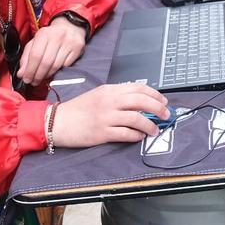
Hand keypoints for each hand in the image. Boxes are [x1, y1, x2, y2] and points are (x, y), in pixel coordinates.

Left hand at [17, 16, 87, 85]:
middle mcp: (57, 36)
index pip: (35, 55)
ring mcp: (69, 42)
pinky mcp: (78, 48)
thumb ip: (26, 58)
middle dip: (38, 75)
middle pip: (46, 62)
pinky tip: (54, 71)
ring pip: (56, 66)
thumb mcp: (35, 43)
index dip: (30, 70)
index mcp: (44, 34)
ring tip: (43, 78)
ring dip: (48, 75)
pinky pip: (66, 65)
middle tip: (34, 82)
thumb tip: (21, 74)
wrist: (70, 27)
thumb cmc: (50, 37)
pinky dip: (59, 71)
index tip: (26, 79)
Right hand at [50, 82, 169, 146]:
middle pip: (141, 101)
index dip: (155, 94)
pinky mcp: (102, 133)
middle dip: (158, 108)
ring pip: (137, 118)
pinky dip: (136, 135)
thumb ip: (117, 95)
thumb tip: (139, 100)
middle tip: (166, 115)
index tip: (163, 101)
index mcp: (110, 90)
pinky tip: (140, 137)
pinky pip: (126, 134)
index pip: (139, 88)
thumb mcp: (99, 94)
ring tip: (155, 130)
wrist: (58, 121)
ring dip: (150, 125)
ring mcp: (106, 117)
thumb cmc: (79, 109)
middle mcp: (110, 101)